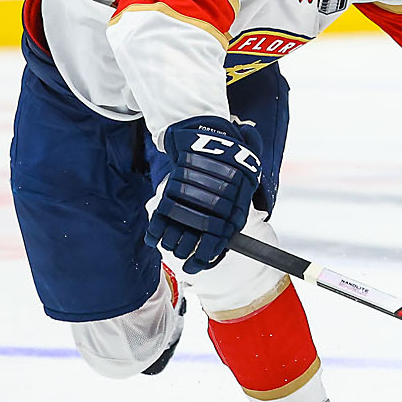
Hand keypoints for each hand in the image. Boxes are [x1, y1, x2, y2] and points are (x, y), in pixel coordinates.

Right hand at [148, 116, 263, 273]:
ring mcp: (192, 199)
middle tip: (183, 254)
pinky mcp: (172, 191)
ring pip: (176, 234)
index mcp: (235, 209)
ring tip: (172, 244)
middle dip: (186, 251)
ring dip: (172, 243)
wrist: (210, 135)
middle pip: (194, 242)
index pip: (218, 243)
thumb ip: (240, 205)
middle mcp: (213, 207)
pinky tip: (154, 238)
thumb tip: (233, 227)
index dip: (205, 259)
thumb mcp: (247, 181)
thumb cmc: (230, 161)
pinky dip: (155, 232)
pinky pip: (160, 219)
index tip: (196, 267)